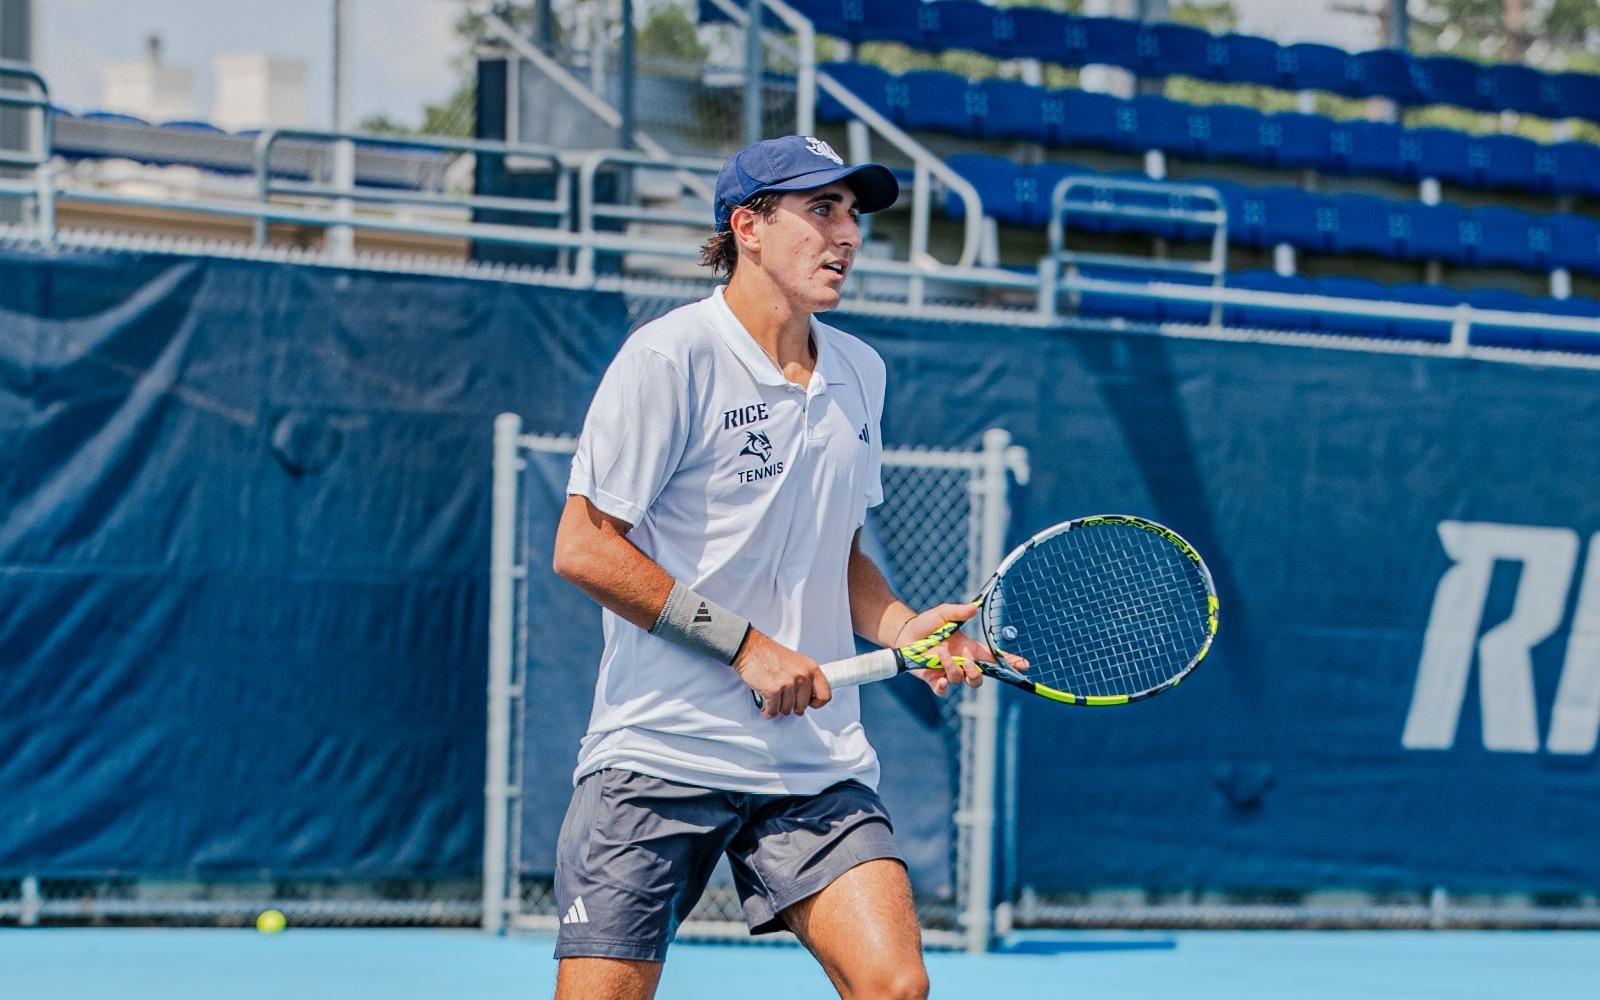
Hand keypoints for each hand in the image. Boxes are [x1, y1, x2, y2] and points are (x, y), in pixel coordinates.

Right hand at [734, 630, 831, 718]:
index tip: (808, 703)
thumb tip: (808, 703)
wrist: (751, 648)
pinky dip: (767, 711)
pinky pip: (773, 711)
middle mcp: (803, 676)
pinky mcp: (773, 690)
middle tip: (783, 697)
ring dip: (778, 707)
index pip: (825, 696)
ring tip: (772, 696)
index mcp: (812, 668)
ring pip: (787, 710)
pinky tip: (765, 703)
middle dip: (791, 706)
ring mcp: (788, 683)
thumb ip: (806, 680)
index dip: (816, 703)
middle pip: (803, 707)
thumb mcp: (798, 663)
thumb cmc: (772, 655)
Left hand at [895, 603, 1028, 696]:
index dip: (1009, 662)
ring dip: (952, 668)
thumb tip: (974, 607)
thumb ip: (958, 611)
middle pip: (979, 678)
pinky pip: (943, 690)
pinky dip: (943, 687)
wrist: (905, 633)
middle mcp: (961, 663)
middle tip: (967, 661)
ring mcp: (947, 672)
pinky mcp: (933, 679)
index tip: (1023, 665)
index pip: (994, 659)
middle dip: (977, 673)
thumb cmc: (927, 623)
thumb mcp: (943, 613)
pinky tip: (940, 679)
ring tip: (939, 652)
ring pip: (960, 680)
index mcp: (969, 649)